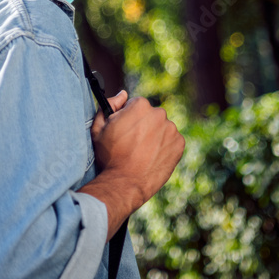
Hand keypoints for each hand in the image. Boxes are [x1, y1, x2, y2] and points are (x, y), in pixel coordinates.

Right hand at [79, 91, 184, 237]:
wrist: (124, 184)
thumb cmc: (109, 157)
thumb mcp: (98, 128)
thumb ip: (109, 105)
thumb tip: (122, 94)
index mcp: (140, 105)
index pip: (137, 105)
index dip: (129, 118)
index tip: (126, 131)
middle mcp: (159, 113)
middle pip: (151, 116)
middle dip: (144, 126)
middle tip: (133, 144)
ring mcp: (171, 129)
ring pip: (162, 128)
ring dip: (155, 136)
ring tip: (142, 153)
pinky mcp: (179, 144)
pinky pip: (172, 141)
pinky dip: (165, 147)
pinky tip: (152, 158)